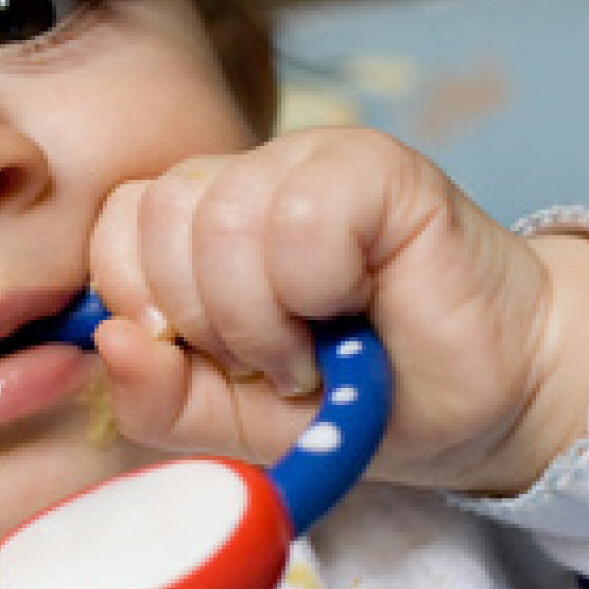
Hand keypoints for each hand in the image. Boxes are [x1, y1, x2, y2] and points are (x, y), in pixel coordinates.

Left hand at [88, 127, 588, 495]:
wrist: (478, 407)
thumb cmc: (356, 401)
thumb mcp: (233, 425)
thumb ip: (158, 397)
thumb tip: (111, 338)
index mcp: (198, 226)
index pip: (116, 225)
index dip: (142, 302)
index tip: (201, 357)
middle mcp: (247, 179)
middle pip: (157, 218)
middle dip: (206, 322)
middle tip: (272, 361)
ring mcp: (310, 162)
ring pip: (223, 218)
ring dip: (263, 316)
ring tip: (313, 348)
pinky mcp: (377, 165)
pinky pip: (301, 213)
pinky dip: (318, 285)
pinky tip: (354, 306)